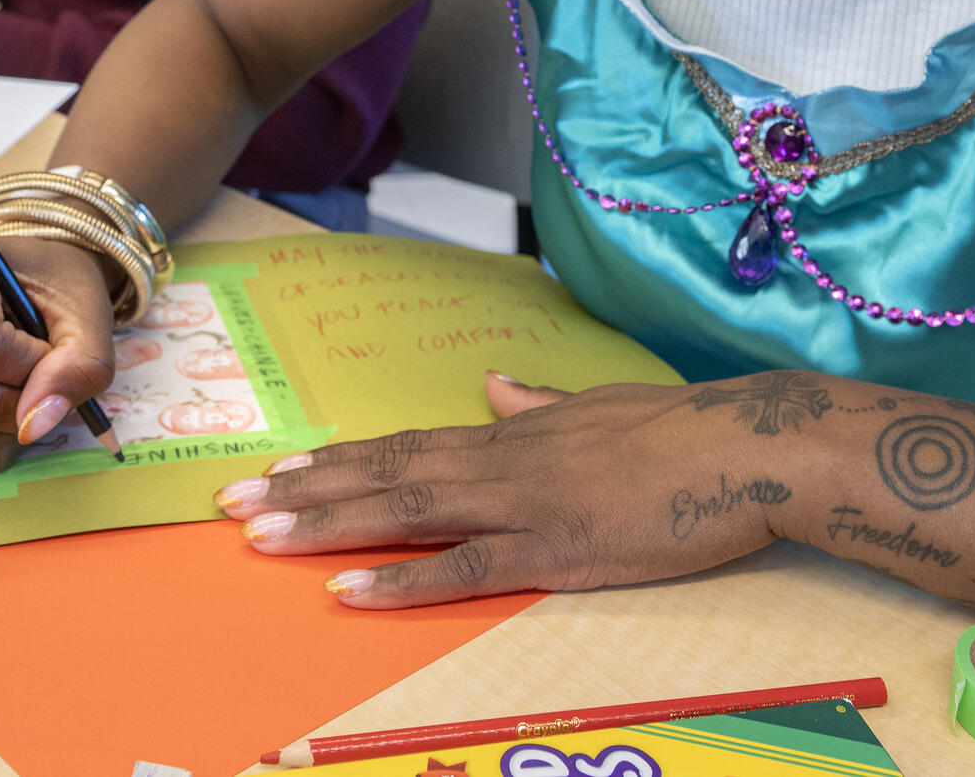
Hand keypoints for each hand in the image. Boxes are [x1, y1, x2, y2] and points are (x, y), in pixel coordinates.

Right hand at [0, 231, 117, 469]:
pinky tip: (1, 399)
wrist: (28, 278)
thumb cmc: (53, 283)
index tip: (47, 344)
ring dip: (8, 428)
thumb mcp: (85, 308)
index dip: (32, 366)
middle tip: (42, 369)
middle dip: (25, 400)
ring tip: (21, 385)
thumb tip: (36, 423)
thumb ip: (80, 361)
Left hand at [212, 373, 804, 607]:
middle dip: (303, 490)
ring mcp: (523, 503)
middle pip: (385, 473)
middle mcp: (502, 460)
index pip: (406, 445)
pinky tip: (348, 590)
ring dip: (327, 524)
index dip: (338, 458)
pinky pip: (461, 569)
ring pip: (404, 513)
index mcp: (513, 433)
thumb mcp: (599, 405)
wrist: (746, 446)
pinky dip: (400, 581)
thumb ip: (541, 404)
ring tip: (258, 537)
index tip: (277, 466)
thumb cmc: (683, 433)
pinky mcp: (553, 548)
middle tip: (228, 503)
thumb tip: (498, 384)